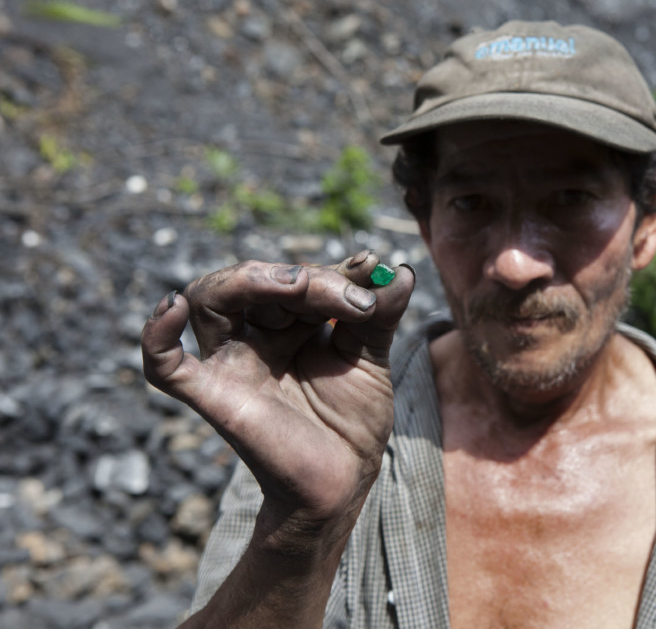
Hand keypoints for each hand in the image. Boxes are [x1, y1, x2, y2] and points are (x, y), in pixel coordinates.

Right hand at [141, 252, 413, 538]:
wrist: (342, 483)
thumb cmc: (352, 422)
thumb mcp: (371, 360)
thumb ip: (381, 315)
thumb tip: (399, 271)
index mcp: (288, 324)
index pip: (299, 280)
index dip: (333, 271)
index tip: (371, 269)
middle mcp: (254, 336)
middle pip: (257, 283)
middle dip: (305, 279)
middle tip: (350, 296)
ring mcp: (230, 364)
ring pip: (210, 300)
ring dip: (249, 280)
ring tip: (297, 285)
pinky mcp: (213, 397)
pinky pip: (165, 367)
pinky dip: (157, 336)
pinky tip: (171, 307)